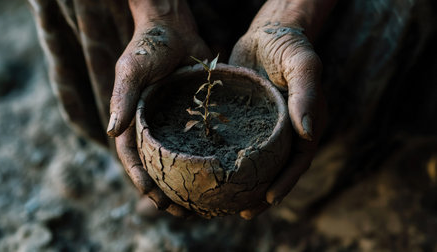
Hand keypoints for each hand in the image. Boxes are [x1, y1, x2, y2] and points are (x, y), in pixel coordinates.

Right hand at [108, 0, 211, 214]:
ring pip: (180, 159)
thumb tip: (111, 131)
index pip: (133, 158)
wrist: (174, 26)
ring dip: (188, 183)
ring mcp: (175, 121)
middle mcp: (154, 125)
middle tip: (182, 213)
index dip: (142, 180)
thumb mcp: (132, 70)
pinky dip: (206, 159)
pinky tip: (222, 174)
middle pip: (157, 165)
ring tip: (202, 204)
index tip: (156, 200)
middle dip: (167, 191)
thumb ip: (123, 98)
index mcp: (134, 120)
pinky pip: (200, 141)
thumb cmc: (148, 45)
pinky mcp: (194, 114)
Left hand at [230, 21, 326, 218]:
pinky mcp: (247, 118)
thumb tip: (307, 131)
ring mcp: (266, 126)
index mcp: (305, 123)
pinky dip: (231, 159)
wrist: (268, 31)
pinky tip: (214, 170)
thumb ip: (306, 94)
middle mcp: (287, 130)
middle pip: (277, 168)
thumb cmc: (289, 45)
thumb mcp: (302, 65)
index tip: (268, 200)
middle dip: (262, 192)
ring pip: (257, 161)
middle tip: (243, 213)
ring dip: (246, 182)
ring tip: (226, 202)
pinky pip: (240, 143)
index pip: (298, 160)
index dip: (285, 182)